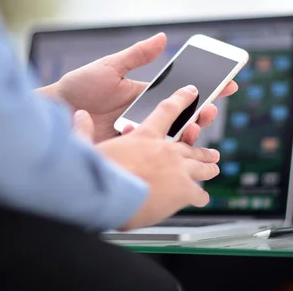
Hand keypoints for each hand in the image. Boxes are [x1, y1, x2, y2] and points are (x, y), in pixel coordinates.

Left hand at [40, 33, 237, 143]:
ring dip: (190, 132)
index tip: (228, 82)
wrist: (55, 112)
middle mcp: (148, 115)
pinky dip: (170, 149)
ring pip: (174, 136)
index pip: (183, 91)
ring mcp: (141, 133)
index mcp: (147, 94)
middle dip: (205, 112)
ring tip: (195, 128)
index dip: (207, 88)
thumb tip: (162, 38)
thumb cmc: (79, 86)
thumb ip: (137, 55)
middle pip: (185, 115)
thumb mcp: (110, 67)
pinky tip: (175, 145)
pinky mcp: (130, 150)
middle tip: (213, 109)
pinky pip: (155, 151)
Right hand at [97, 85, 220, 229]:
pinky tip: (201, 198)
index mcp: (145, 136)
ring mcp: (179, 169)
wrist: (113, 200)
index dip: (182, 99)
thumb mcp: (88, 149)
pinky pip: (199, 193)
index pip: (168, 110)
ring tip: (214, 167)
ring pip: (200, 165)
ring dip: (208, 166)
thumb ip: (83, 131)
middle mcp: (166, 149)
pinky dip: (200, 196)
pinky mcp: (185, 190)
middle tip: (211, 149)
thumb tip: (78, 115)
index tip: (193, 92)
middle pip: (190, 142)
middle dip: (201, 145)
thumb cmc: (99, 175)